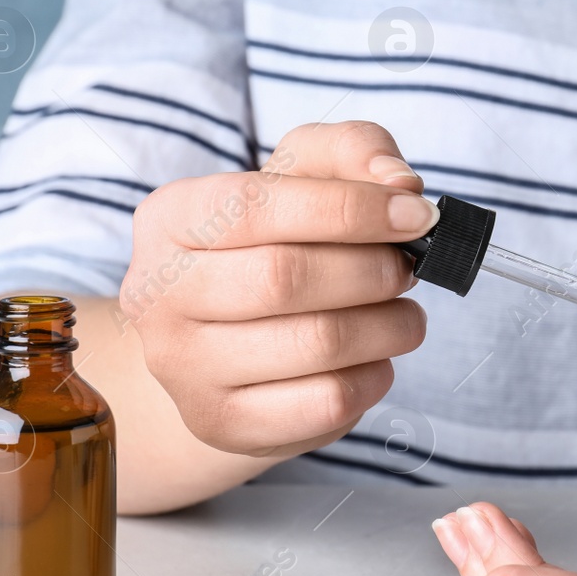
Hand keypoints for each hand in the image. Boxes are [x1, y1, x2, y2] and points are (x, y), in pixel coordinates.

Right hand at [122, 121, 437, 456]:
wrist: (225, 342)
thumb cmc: (275, 243)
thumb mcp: (304, 174)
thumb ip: (352, 151)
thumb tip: (398, 181)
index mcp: (169, 218)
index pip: (257, 206)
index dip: (352, 209)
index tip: (418, 215)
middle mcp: (158, 294)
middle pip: (284, 278)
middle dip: (372, 271)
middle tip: (408, 270)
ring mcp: (183, 368)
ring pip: (315, 344)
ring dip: (388, 326)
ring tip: (404, 314)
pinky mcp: (222, 424)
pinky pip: (325, 404)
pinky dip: (374, 378)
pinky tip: (375, 359)